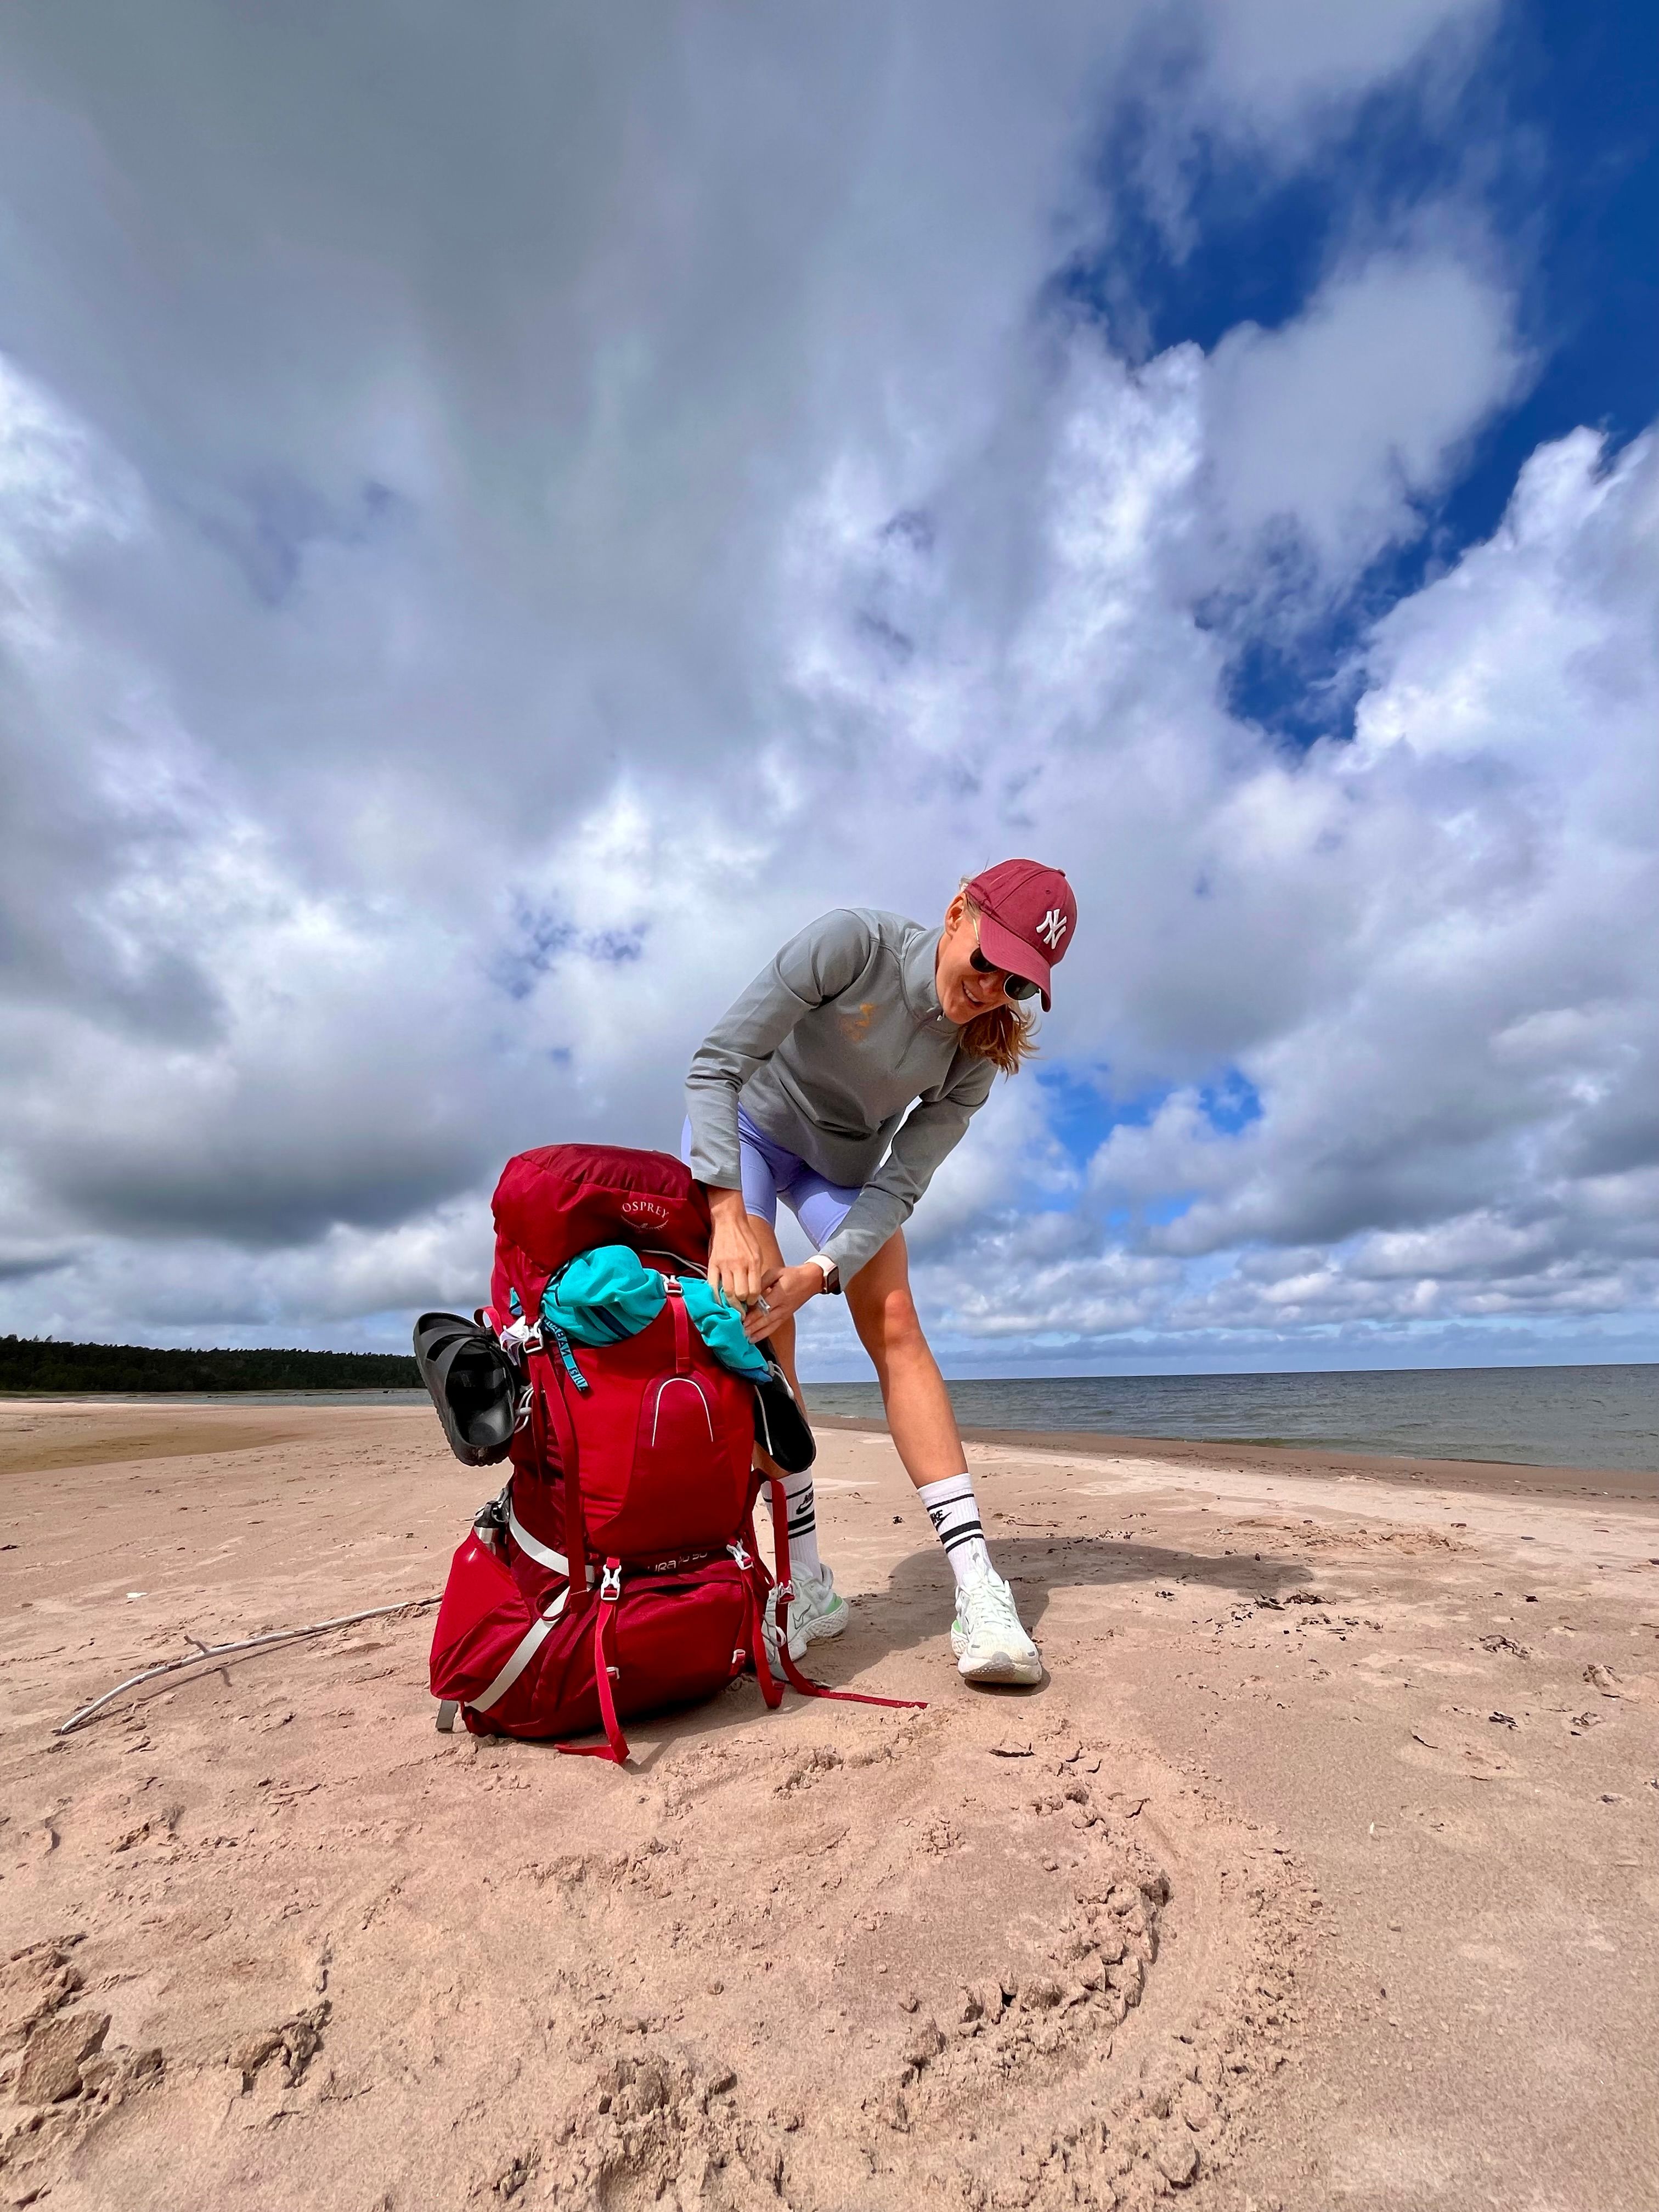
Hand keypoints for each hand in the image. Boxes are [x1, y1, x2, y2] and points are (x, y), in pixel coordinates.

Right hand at [706, 1188, 765, 1309]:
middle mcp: (739, 1265)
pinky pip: (713, 1285)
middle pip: (741, 1294)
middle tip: (742, 1309)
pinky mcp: (712, 1264)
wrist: (729, 1222)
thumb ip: (756, 1271)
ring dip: (730, 1303)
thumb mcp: (757, 1252)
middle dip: (742, 1305)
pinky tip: (719, 1302)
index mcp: (753, 1262)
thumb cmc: (746, 1238)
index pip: (754, 1290)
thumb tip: (754, 1291)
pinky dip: (716, 1296)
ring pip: (727, 1292)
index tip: (751, 1303)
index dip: (753, 1301)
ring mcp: (724, 1265)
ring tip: (732, 1308)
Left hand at [743, 1262, 821, 1342]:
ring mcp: (784, 1314)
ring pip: (769, 1326)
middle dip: (753, 1327)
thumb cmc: (792, 1275)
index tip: (742, 1319)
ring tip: (745, 1338)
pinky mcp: (785, 1318)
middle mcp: (782, 1307)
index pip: (764, 1306)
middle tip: (740, 1332)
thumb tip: (749, 1292)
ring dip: (757, 1333)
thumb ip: (762, 1282)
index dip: (753, 1314)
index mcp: (780, 1295)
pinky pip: (773, 1328)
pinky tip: (754, 1339)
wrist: (811, 1281)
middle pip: (766, 1319)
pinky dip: (763, 1334)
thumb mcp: (776, 1272)